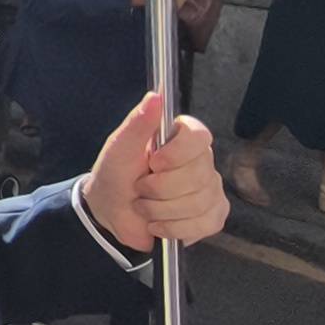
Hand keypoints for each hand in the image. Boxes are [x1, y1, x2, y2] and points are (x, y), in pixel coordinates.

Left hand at [85, 93, 228, 251]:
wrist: (111, 212)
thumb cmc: (115, 174)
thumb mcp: (120, 147)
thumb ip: (138, 123)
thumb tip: (155, 96)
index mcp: (182, 137)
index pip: (200, 137)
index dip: (178, 154)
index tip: (154, 162)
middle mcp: (202, 161)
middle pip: (198, 176)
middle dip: (159, 189)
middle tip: (140, 188)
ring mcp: (211, 189)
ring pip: (198, 203)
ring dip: (161, 211)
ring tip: (145, 207)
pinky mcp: (213, 215)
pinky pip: (205, 224)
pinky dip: (174, 228)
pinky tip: (158, 224)